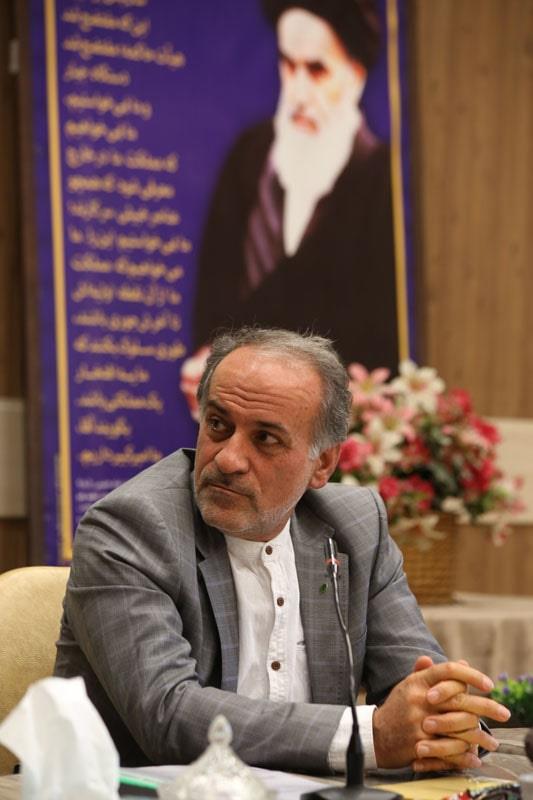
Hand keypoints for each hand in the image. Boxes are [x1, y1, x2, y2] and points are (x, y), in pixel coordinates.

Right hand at [372, 657, 509, 769]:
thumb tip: (462, 662)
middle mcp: (420, 699)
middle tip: (504, 712)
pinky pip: (449, 749)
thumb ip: (435, 673)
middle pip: (460, 699)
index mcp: (418, 682)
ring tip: (491, 741)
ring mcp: (419, 722)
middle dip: (486, 706)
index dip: (471, 675)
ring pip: (459, 726)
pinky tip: (474, 756)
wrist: (375, 734)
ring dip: (479, 735)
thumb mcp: (411, 684)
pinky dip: (464, 755)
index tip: (489, 685)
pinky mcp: (419, 743)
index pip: (449, 671)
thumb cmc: (399, 708)